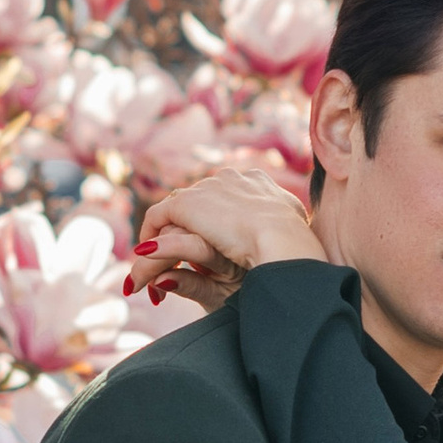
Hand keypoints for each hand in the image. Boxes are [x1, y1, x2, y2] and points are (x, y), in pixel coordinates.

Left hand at [126, 166, 324, 304]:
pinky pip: (158, 217)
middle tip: (174, 255)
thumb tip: (292, 224)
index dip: (213, 216)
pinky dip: (150, 236)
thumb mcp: (287, 231)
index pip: (225, 194)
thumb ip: (283, 221)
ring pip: (176, 209)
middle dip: (183, 226)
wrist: (284, 240)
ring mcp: (207, 189)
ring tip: (155, 263)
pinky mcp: (187, 204)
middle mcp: (229, 179)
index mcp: (257, 182)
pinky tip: (146, 259)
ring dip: (164, 236)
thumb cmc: (296, 242)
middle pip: (197, 199)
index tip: (209, 240)